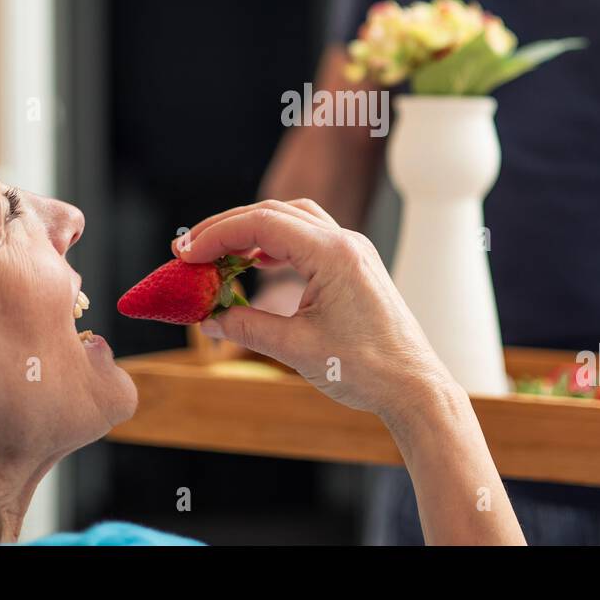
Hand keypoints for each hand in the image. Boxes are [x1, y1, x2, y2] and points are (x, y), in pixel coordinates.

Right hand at [172, 199, 456, 423]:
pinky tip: (255, 264)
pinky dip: (275, 245)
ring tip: (217, 255)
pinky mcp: (354, 266)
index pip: (263, 224)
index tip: (186, 253)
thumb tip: (210, 319)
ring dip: (252, 232)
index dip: (218, 234)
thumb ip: (249, 328)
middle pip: (276, 213)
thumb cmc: (366, 369)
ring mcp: (352, 251)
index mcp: (334, 254)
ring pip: (293, 220)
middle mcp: (345, 243)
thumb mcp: (297, 349)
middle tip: (189, 250)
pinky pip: (308, 239)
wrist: (414, 386)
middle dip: (228, 228)